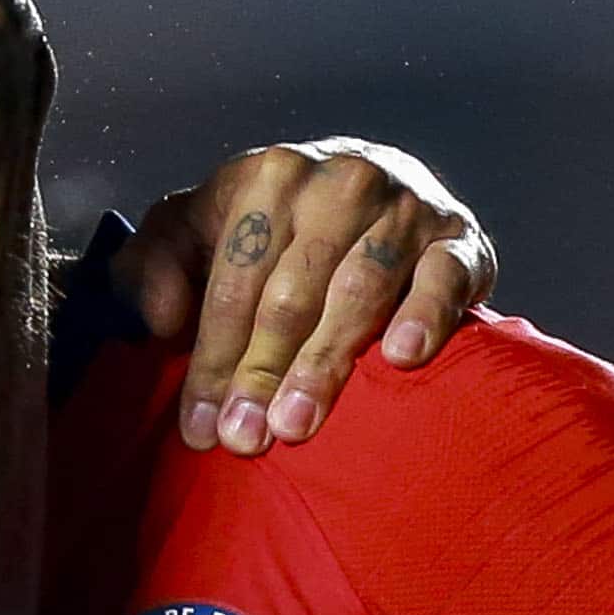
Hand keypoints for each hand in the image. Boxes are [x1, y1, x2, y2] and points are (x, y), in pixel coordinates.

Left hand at [113, 138, 495, 454]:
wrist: (373, 181)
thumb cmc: (269, 224)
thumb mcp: (194, 227)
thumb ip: (154, 264)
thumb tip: (161, 320)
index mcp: (268, 176)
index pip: (234, 281)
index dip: (213, 358)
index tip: (200, 426)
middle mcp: (338, 182)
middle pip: (292, 293)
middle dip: (261, 372)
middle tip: (245, 438)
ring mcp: (403, 206)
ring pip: (358, 292)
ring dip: (326, 363)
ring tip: (297, 423)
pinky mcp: (459, 235)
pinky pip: (443, 275)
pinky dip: (424, 314)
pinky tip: (400, 357)